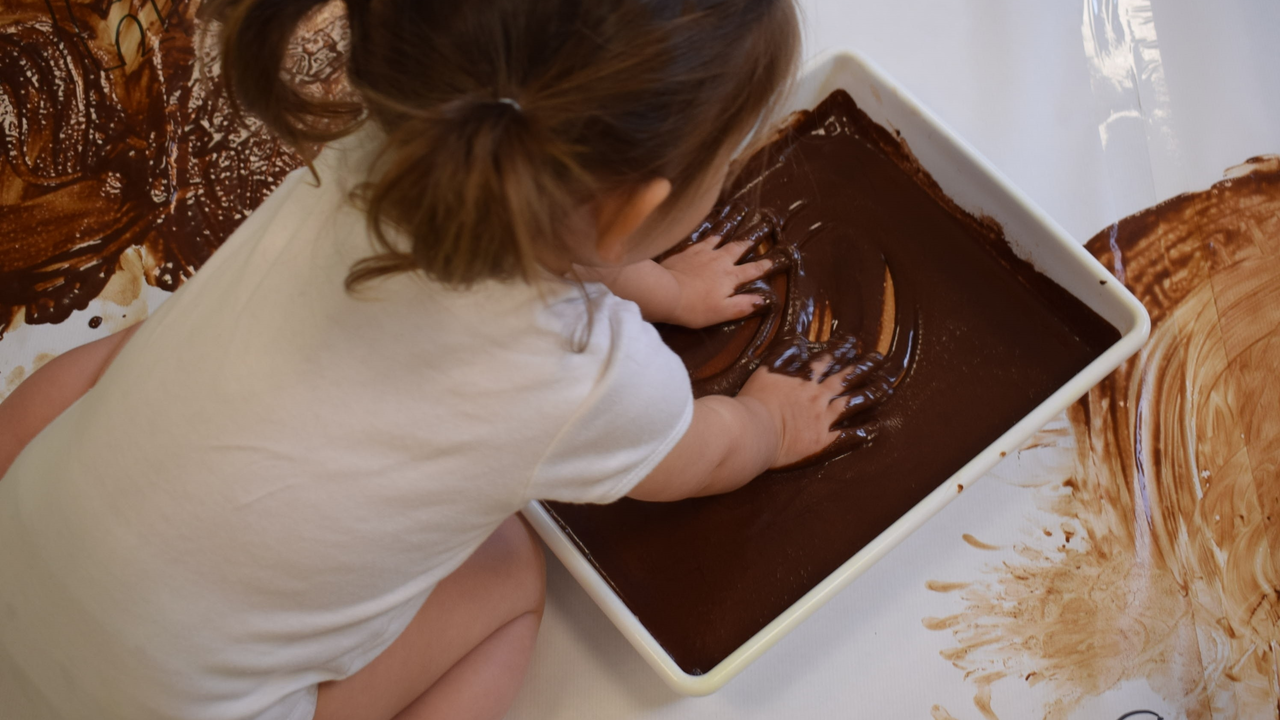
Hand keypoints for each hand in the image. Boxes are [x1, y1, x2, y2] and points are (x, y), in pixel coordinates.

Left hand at [659, 235, 775, 328]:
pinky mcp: (688, 250)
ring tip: (734, 228)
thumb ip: (743, 305)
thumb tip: (763, 300)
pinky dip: (710, 235)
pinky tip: (710, 232)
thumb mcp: (722, 312)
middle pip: (738, 249)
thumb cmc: (694, 307)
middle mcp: (720, 261)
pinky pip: (703, 239)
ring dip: (730, 235)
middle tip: (755, 238)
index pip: (752, 270)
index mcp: (730, 277)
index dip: (764, 266)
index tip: (773, 260)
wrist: (665, 290)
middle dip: (748, 244)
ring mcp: (703, 253)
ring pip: (721, 240)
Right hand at [737, 340, 890, 468]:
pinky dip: (863, 432)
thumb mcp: (764, 370)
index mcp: (803, 380)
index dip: (842, 350)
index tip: (855, 343)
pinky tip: (876, 427)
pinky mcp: (822, 441)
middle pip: (846, 378)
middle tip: (879, 359)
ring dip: (872, 393)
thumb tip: (800, 339)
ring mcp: (822, 419)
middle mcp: (817, 397)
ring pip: (853, 403)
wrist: (753, 429)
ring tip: (887, 387)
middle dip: (864, 367)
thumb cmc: (753, 400)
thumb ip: (782, 354)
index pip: (826, 361)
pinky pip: (848, 436)